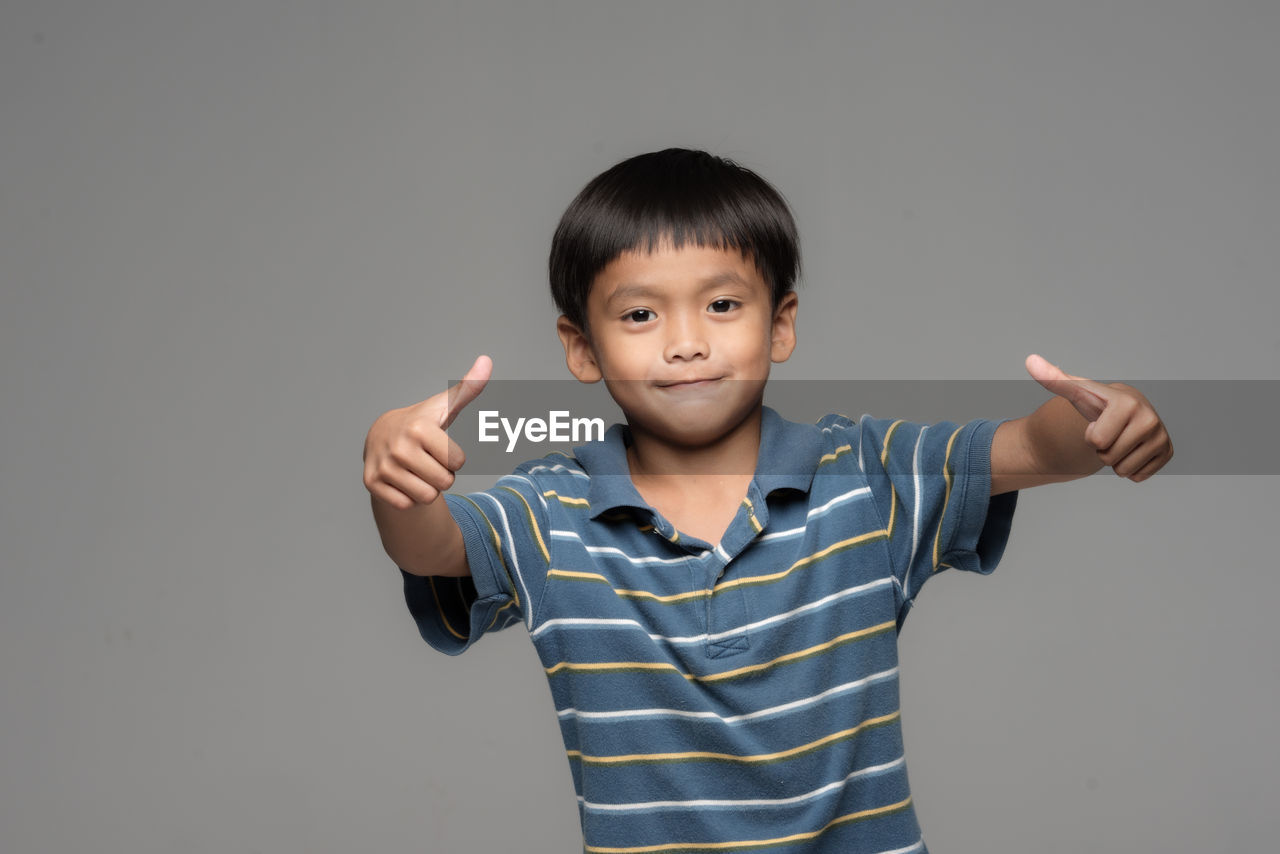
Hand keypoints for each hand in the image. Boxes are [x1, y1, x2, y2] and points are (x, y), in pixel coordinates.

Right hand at [362, 355, 491, 508]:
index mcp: (420, 428)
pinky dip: (407, 497)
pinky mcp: (371, 482)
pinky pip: (406, 504)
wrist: (381, 436)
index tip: (439, 446)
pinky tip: (401, 479)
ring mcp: (383, 466)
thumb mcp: (444, 406)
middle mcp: (398, 447)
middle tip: (428, 460)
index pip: (458, 462)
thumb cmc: (422, 423)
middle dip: (442, 475)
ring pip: (427, 497)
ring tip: (416, 469)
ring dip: (427, 488)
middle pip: (445, 483)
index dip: (454, 458)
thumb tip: (487, 360)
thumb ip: (469, 388)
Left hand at [1025, 354, 1172, 481]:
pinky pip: (1138, 476)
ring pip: (1123, 470)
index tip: (1097, 421)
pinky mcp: (1167, 452)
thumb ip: (1052, 378)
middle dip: (1101, 449)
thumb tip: (1029, 360)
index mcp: (1126, 402)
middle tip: (1107, 433)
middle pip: (1108, 457)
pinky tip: (1130, 449)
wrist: (1125, 411)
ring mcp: (1161, 436)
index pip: (1097, 441)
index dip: (1092, 436)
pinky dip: (1129, 469)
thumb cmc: (1096, 403)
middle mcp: (1149, 418)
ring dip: (1114, 461)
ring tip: (1118, 440)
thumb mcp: (1076, 392)